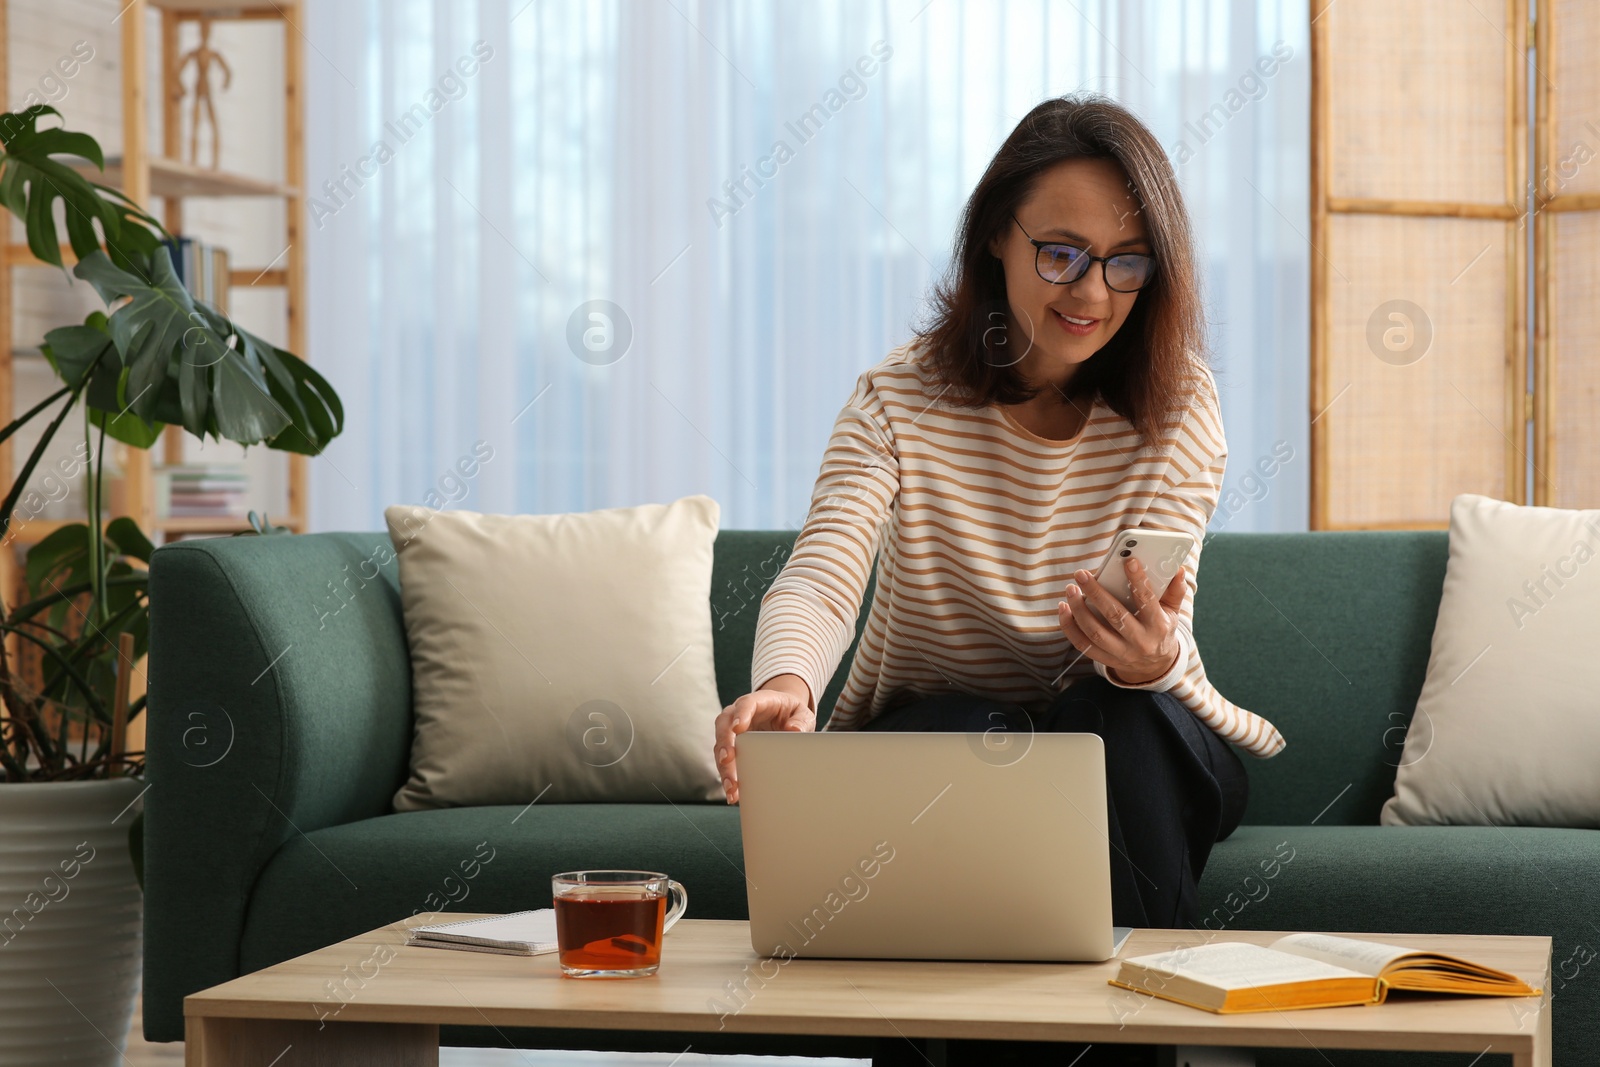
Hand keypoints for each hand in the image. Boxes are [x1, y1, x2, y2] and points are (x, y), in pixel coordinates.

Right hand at [712, 683, 814, 803]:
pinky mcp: (732, 747)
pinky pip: (725, 761)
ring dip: (724, 767)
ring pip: (720, 746)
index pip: (746, 704)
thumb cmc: (792, 713)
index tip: (738, 728)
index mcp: (758, 701)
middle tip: (727, 761)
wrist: (784, 716)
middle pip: (724, 725)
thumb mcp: (803, 714)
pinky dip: (728, 776)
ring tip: (731, 787)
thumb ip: (801, 721)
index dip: (741, 715)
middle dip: (724, 744)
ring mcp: (733, 731)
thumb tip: (794, 730)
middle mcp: (739, 714)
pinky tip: (733, 792)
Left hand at [1057, 557, 1184, 685]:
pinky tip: (1063, 608)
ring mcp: (1121, 653)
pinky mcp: (1105, 659)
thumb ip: (1174, 591)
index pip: (1147, 601)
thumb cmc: (1160, 630)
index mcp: (1158, 626)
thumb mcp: (1172, 612)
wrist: (1155, 667)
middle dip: (1096, 593)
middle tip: (1081, 574)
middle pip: (1115, 616)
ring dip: (1079, 609)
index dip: (1138, 581)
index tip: (1128, 561)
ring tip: (1070, 589)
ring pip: (1095, 632)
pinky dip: (1069, 626)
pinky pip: (1082, 644)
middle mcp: (1139, 642)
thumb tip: (1178, 568)